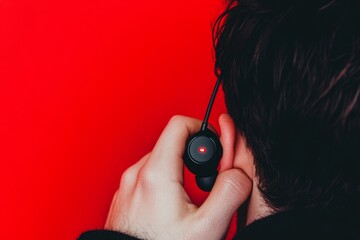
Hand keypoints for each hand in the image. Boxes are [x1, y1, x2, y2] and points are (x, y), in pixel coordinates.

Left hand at [105, 115, 251, 239]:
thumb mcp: (207, 227)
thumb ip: (229, 193)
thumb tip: (238, 173)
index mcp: (156, 173)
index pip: (178, 125)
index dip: (200, 129)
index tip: (212, 146)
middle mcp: (136, 174)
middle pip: (171, 144)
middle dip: (194, 156)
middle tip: (206, 179)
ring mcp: (127, 186)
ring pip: (160, 162)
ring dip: (180, 172)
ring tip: (190, 199)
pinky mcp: (125, 198)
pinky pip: (147, 178)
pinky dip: (164, 183)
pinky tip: (172, 208)